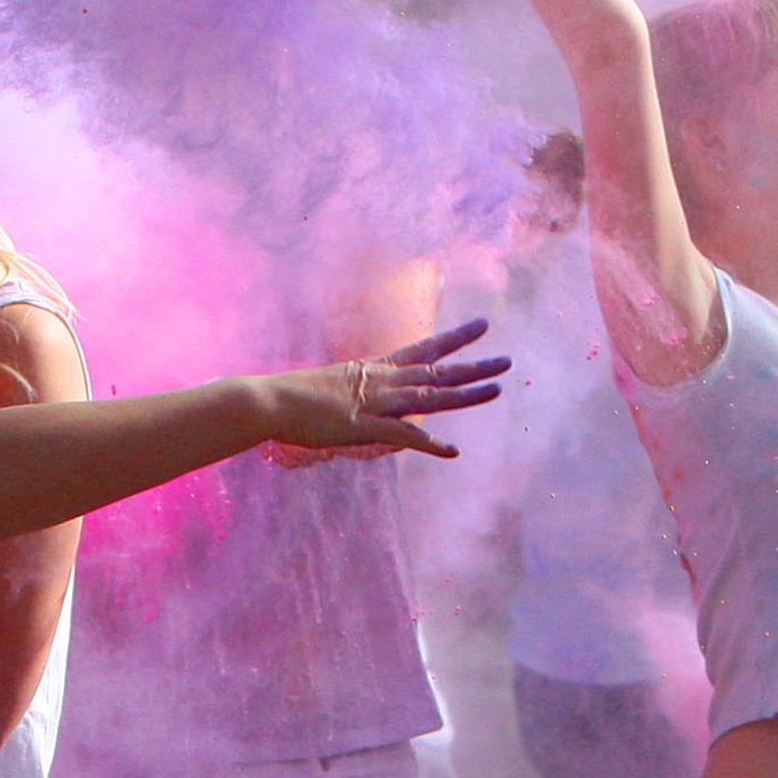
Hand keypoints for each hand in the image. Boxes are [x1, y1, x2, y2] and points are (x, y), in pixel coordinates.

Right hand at [268, 321, 508, 460]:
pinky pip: (403, 436)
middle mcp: (382, 381)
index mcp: (375, 369)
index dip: (454, 339)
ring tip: (496, 390)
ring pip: (429, 397)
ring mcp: (376, 403)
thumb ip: (358, 393)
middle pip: (436, 372)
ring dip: (464, 396)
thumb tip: (367, 401)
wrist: (270, 401)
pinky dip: (429, 444)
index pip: (423, 349)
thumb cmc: (294, 397)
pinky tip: (452, 451)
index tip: (481, 326)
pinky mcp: (364, 427)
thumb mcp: (335, 387)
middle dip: (473, 366)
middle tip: (506, 360)